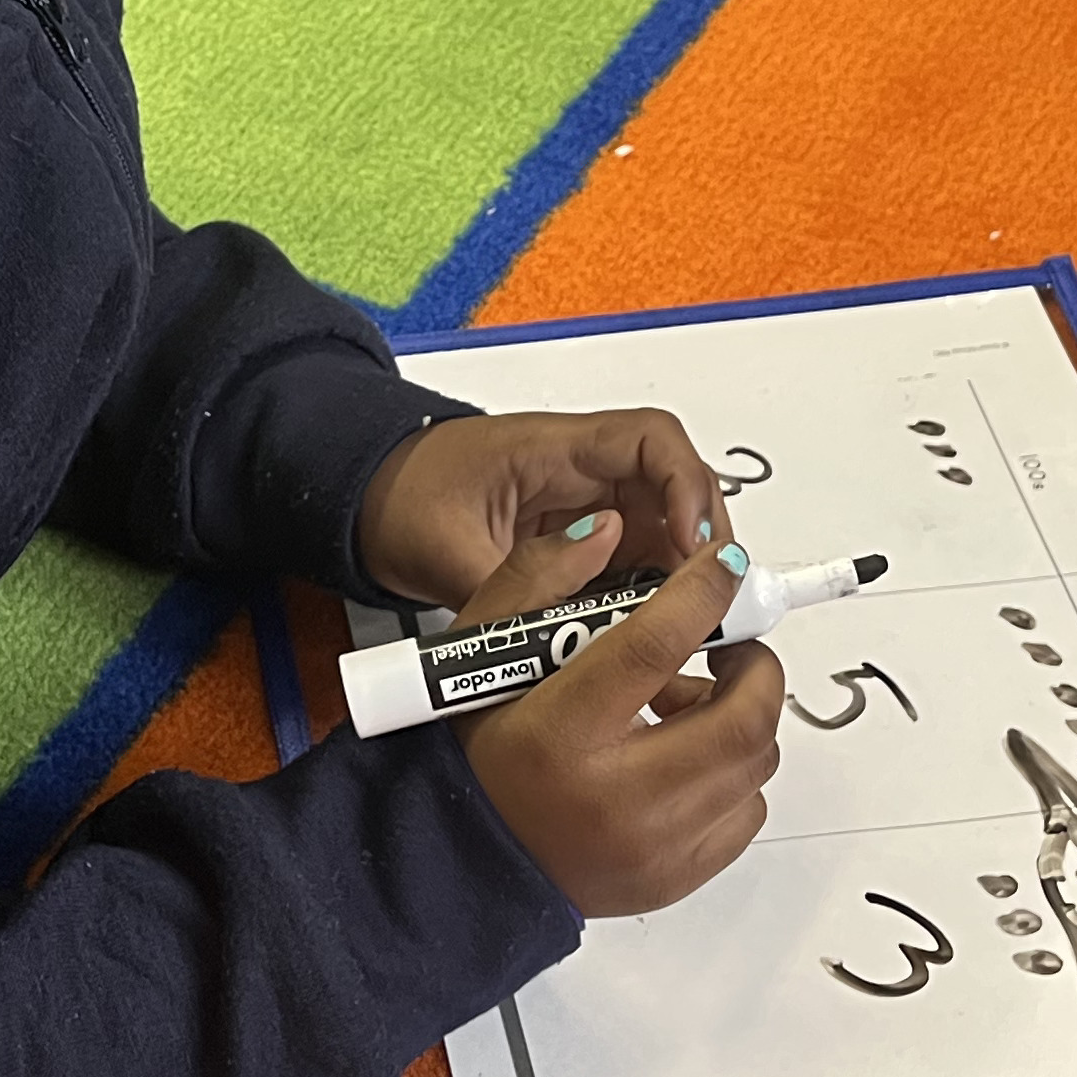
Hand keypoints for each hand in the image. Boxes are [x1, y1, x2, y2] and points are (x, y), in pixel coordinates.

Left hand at [352, 407, 729, 613]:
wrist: (363, 500)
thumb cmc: (398, 498)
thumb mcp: (446, 552)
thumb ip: (515, 589)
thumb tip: (577, 623)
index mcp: (553, 447)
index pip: (652, 442)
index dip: (689, 488)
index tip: (696, 547)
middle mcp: (581, 469)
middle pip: (676, 489)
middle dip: (703, 542)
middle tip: (713, 601)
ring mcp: (585, 505)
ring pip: (662, 531)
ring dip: (682, 574)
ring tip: (692, 627)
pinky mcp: (579, 541)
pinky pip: (634, 562)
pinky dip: (650, 596)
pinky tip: (650, 634)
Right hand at [449, 523, 783, 917]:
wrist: (460, 863)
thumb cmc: (474, 752)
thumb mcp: (480, 650)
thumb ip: (537, 579)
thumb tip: (608, 531)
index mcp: (560, 732)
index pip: (656, 644)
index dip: (704, 593)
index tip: (725, 566)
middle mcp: (616, 799)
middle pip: (740, 718)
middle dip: (754, 668)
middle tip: (729, 647)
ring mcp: (654, 848)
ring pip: (754, 763)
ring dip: (741, 721)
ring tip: (692, 706)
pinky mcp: (674, 877)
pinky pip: (747, 813)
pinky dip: (734, 776)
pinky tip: (687, 760)